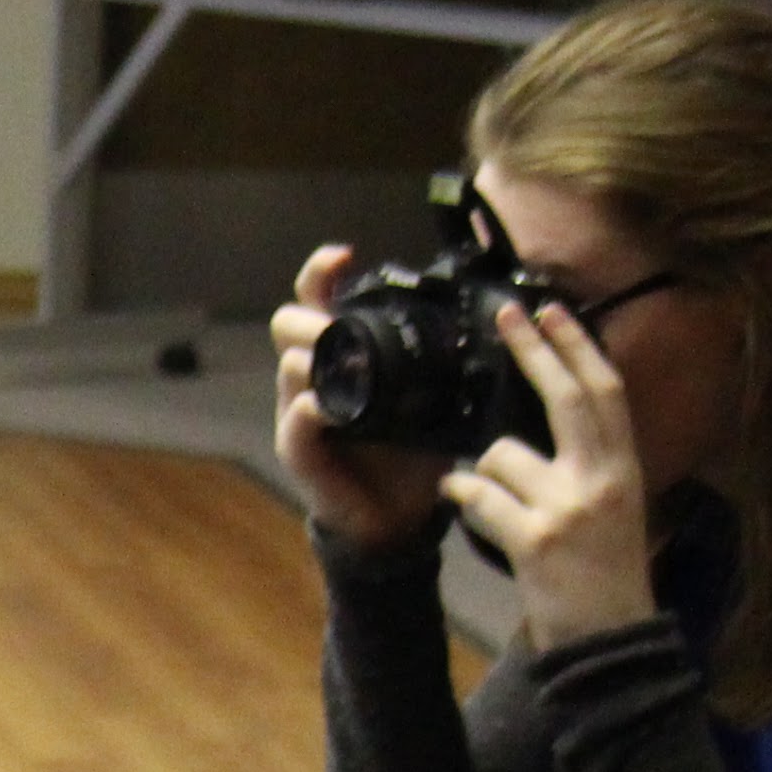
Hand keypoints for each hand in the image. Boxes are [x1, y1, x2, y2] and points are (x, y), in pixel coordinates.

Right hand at [270, 247, 452, 549]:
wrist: (398, 515)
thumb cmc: (413, 450)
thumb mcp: (432, 396)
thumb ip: (436, 361)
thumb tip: (483, 318)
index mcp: (343, 355)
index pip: (317, 300)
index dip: (322, 272)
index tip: (344, 255)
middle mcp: (314, 376)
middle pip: (288, 324)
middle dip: (312, 318)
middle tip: (338, 325)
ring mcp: (300, 412)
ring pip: (289, 366)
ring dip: (314, 360)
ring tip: (344, 364)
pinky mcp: (301, 451)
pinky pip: (295, 423)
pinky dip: (309, 412)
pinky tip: (328, 409)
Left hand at [439, 299, 658, 650]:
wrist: (608, 645)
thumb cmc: (603, 577)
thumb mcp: (612, 510)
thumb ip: (586, 464)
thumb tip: (542, 417)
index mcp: (625, 469)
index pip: (606, 393)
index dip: (579, 347)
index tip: (554, 310)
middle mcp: (604, 480)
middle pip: (567, 397)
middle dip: (535, 349)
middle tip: (508, 314)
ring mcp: (570, 508)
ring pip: (501, 454)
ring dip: (482, 473)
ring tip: (493, 503)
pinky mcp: (535, 539)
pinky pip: (477, 497)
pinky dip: (461, 500)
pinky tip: (464, 509)